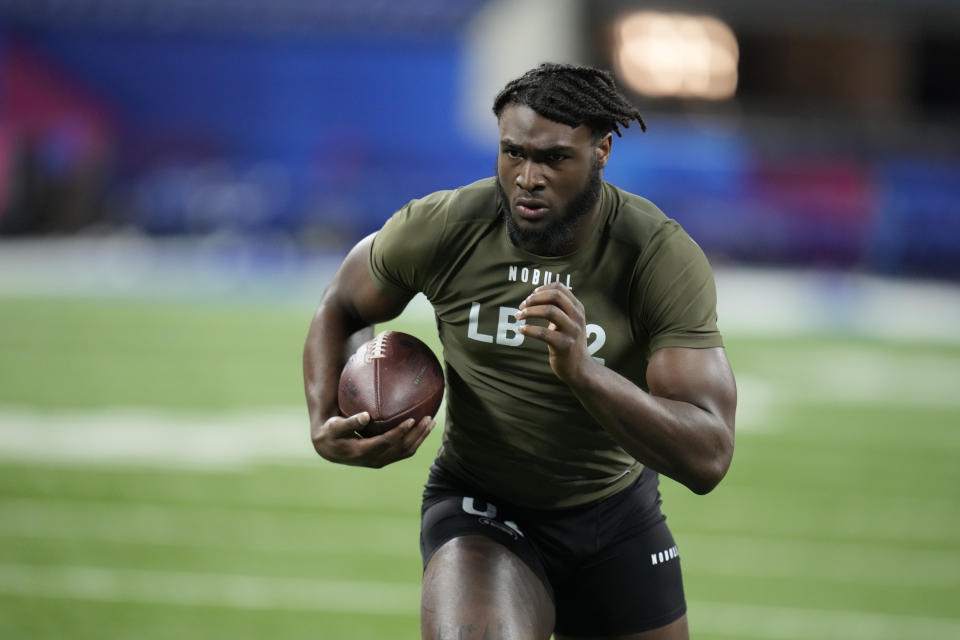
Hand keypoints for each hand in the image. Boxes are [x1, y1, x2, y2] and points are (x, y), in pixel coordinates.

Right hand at [311, 412, 434, 467]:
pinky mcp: (384, 459)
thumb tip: (366, 416)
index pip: (387, 442)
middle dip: (417, 434)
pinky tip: (421, 428)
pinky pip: (403, 452)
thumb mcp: (334, 426)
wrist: (329, 450)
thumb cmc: (330, 433)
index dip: (400, 432)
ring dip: (420, 438)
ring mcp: (380, 461)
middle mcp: (375, 459)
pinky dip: (415, 441)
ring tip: (430, 423)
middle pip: (402, 448)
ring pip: (406, 452)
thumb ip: (349, 422)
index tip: (412, 419)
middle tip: (428, 418)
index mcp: (363, 451)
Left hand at [515, 282, 593, 382]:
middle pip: (555, 296)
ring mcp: (572, 331)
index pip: (559, 288)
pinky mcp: (564, 345)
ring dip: (530, 311)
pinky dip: (528, 329)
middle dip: (534, 298)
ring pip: (549, 311)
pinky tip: (521, 330)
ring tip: (518, 316)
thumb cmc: (568, 341)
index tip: (530, 296)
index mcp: (577, 308)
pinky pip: (543, 333)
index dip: (541, 289)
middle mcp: (577, 317)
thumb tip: (534, 295)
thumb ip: (558, 308)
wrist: (579, 368)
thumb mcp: (568, 321)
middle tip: (522, 306)